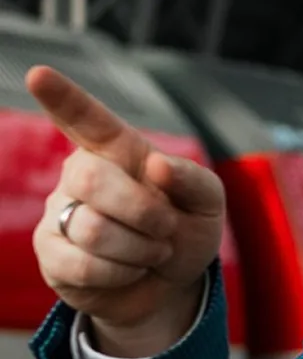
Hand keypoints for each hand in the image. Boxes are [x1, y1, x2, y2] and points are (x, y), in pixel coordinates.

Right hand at [28, 65, 224, 356]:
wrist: (173, 284)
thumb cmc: (185, 230)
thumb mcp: (208, 204)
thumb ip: (193, 179)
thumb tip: (157, 164)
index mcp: (118, 150)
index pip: (87, 119)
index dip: (63, 98)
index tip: (38, 74)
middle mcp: (82, 174)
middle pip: (92, 179)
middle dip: (144, 212)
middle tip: (166, 228)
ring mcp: (61, 212)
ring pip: (92, 229)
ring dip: (140, 250)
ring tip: (150, 251)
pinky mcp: (52, 254)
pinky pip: (84, 266)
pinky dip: (123, 274)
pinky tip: (128, 270)